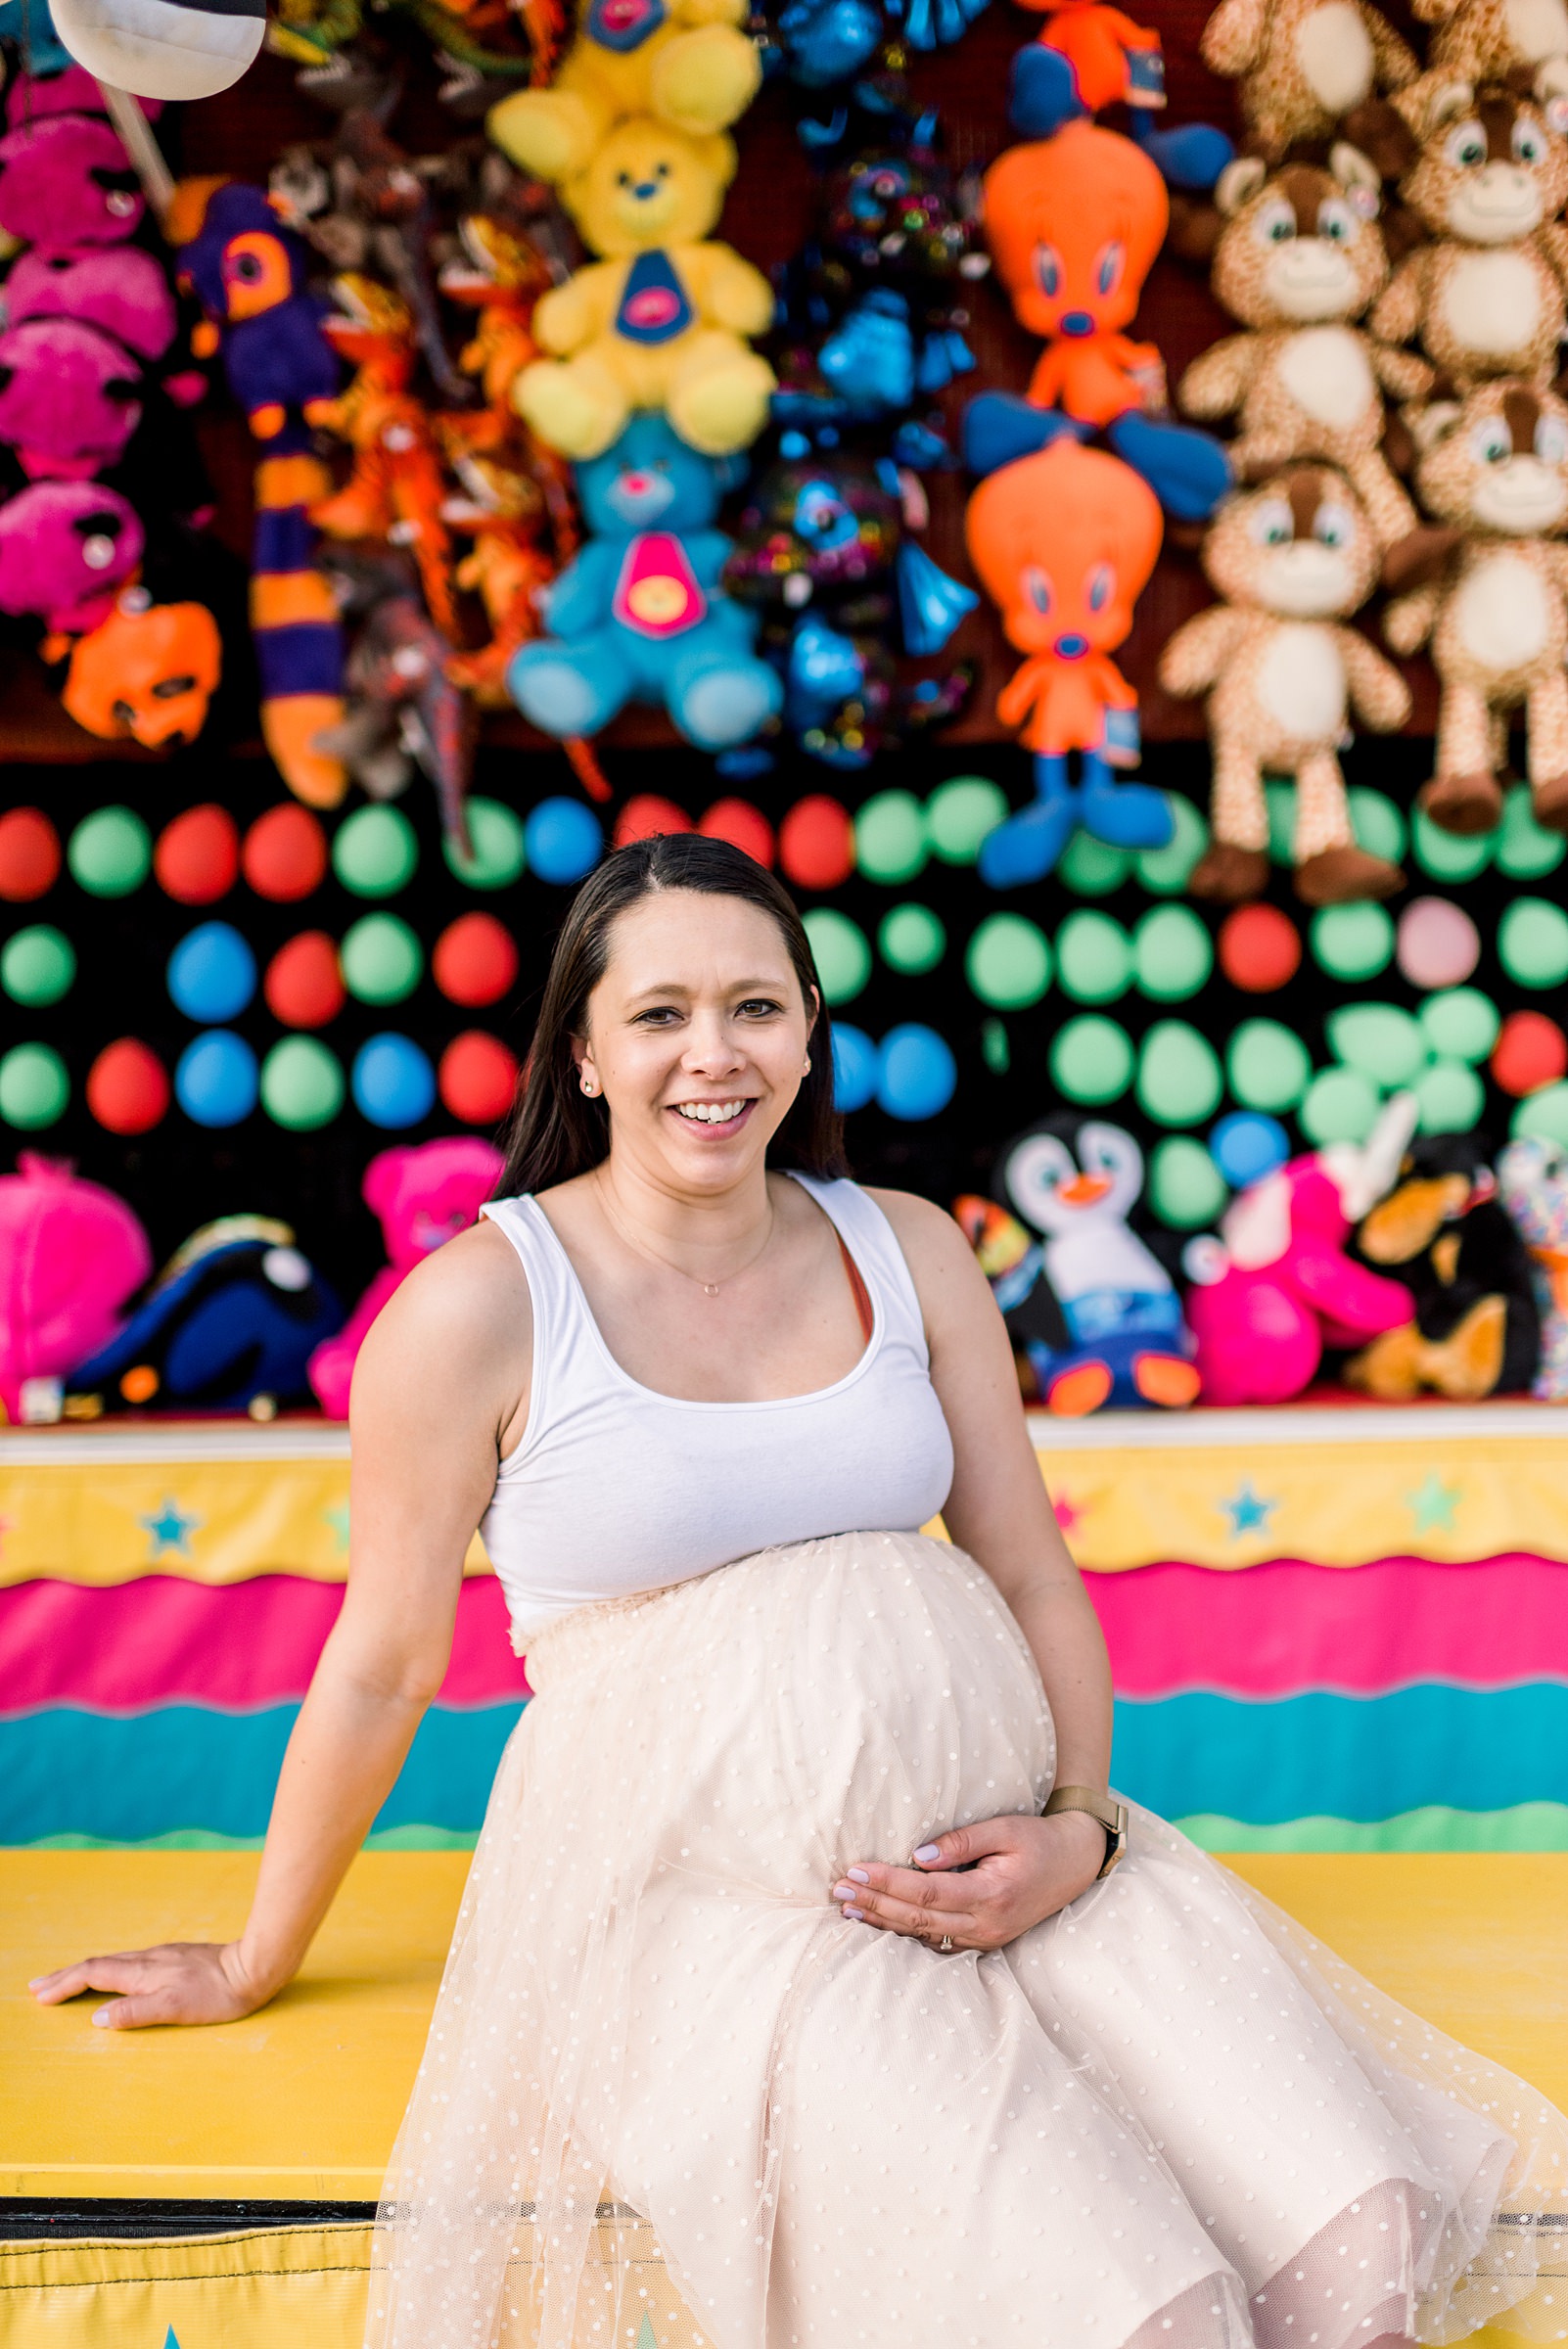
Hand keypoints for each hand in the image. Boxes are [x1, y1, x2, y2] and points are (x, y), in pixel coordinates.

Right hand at [28, 1941, 274, 2029]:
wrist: (256, 1967)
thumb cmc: (219, 1994)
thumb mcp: (175, 2008)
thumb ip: (135, 2013)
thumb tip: (97, 2018)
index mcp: (143, 1972)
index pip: (94, 1974)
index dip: (65, 1984)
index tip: (40, 1996)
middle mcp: (149, 1959)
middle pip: (98, 1965)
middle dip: (66, 1976)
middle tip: (38, 1987)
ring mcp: (163, 1956)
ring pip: (114, 1961)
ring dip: (85, 1972)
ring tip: (66, 1981)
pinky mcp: (177, 1958)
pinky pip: (130, 1962)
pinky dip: (109, 1970)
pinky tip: (114, 1975)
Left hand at [830, 1810, 1106, 1952]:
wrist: (1075, 1865)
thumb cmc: (1038, 1840)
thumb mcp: (1005, 1829)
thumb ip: (961, 1841)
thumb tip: (917, 1856)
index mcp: (991, 1895)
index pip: (926, 1892)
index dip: (887, 1883)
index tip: (855, 1869)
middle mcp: (985, 1925)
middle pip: (918, 1919)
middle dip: (875, 1903)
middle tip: (838, 1889)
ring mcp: (985, 1938)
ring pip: (923, 1935)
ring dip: (883, 1921)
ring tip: (848, 1907)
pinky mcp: (983, 1941)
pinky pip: (936, 1941)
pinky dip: (904, 1932)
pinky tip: (879, 1922)